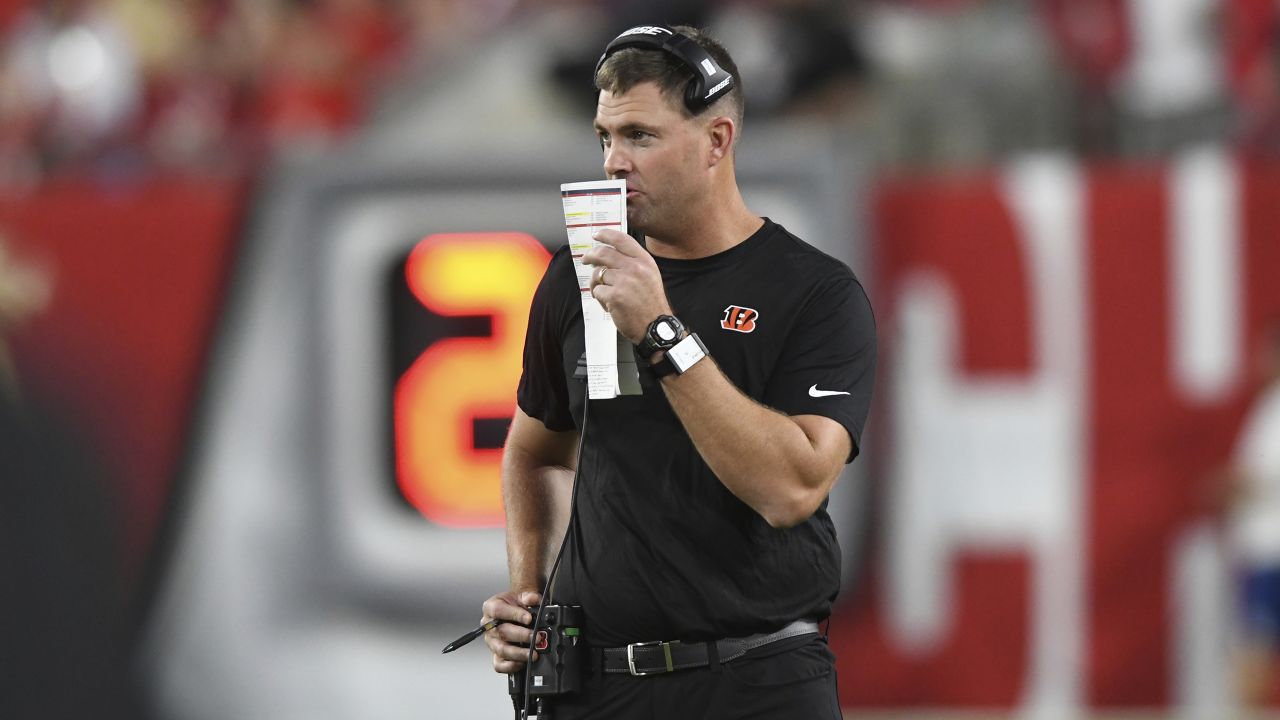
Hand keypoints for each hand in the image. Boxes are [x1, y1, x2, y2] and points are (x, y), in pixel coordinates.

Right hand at [481, 590, 542, 673]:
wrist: (515, 611)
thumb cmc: (515, 605)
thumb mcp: (522, 596)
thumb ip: (529, 596)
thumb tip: (534, 599)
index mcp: (491, 607)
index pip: (498, 611)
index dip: (514, 614)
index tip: (529, 618)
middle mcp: (488, 625)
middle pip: (501, 632)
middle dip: (521, 636)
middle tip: (536, 637)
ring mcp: (491, 641)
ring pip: (501, 650)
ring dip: (519, 653)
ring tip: (533, 653)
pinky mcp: (496, 655)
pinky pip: (499, 665)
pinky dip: (511, 666)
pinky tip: (523, 662)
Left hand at [583, 228, 671, 343]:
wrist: (655, 326)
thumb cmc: (651, 303)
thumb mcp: (650, 275)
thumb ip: (633, 262)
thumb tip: (607, 254)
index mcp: (644, 261)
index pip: (621, 240)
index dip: (606, 235)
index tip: (597, 235)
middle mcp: (635, 268)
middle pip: (604, 253)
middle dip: (590, 255)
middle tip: (586, 259)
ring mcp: (624, 281)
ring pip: (598, 274)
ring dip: (595, 283)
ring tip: (602, 292)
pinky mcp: (614, 296)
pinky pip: (597, 291)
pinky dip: (599, 297)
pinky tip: (608, 304)